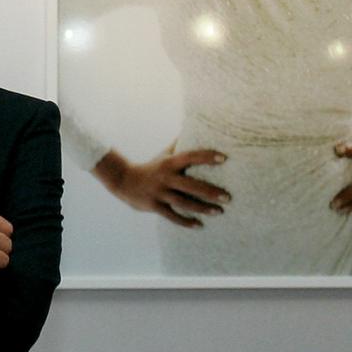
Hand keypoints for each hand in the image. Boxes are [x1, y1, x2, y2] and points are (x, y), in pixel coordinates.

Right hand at [94, 147, 229, 228]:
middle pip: (191, 185)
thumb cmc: (150, 167)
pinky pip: (172, 216)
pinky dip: (186, 222)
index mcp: (169, 163)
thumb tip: (191, 127)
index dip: (206, 157)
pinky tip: (199, 225)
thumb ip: (178, 145)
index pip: (190, 157)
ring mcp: (159, 193)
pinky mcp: (154, 206)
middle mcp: (165, 177)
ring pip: (183, 202)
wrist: (123, 180)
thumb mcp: (163, 155)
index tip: (224, 158)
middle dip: (210, 192)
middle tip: (228, 197)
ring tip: (219, 212)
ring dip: (202, 208)